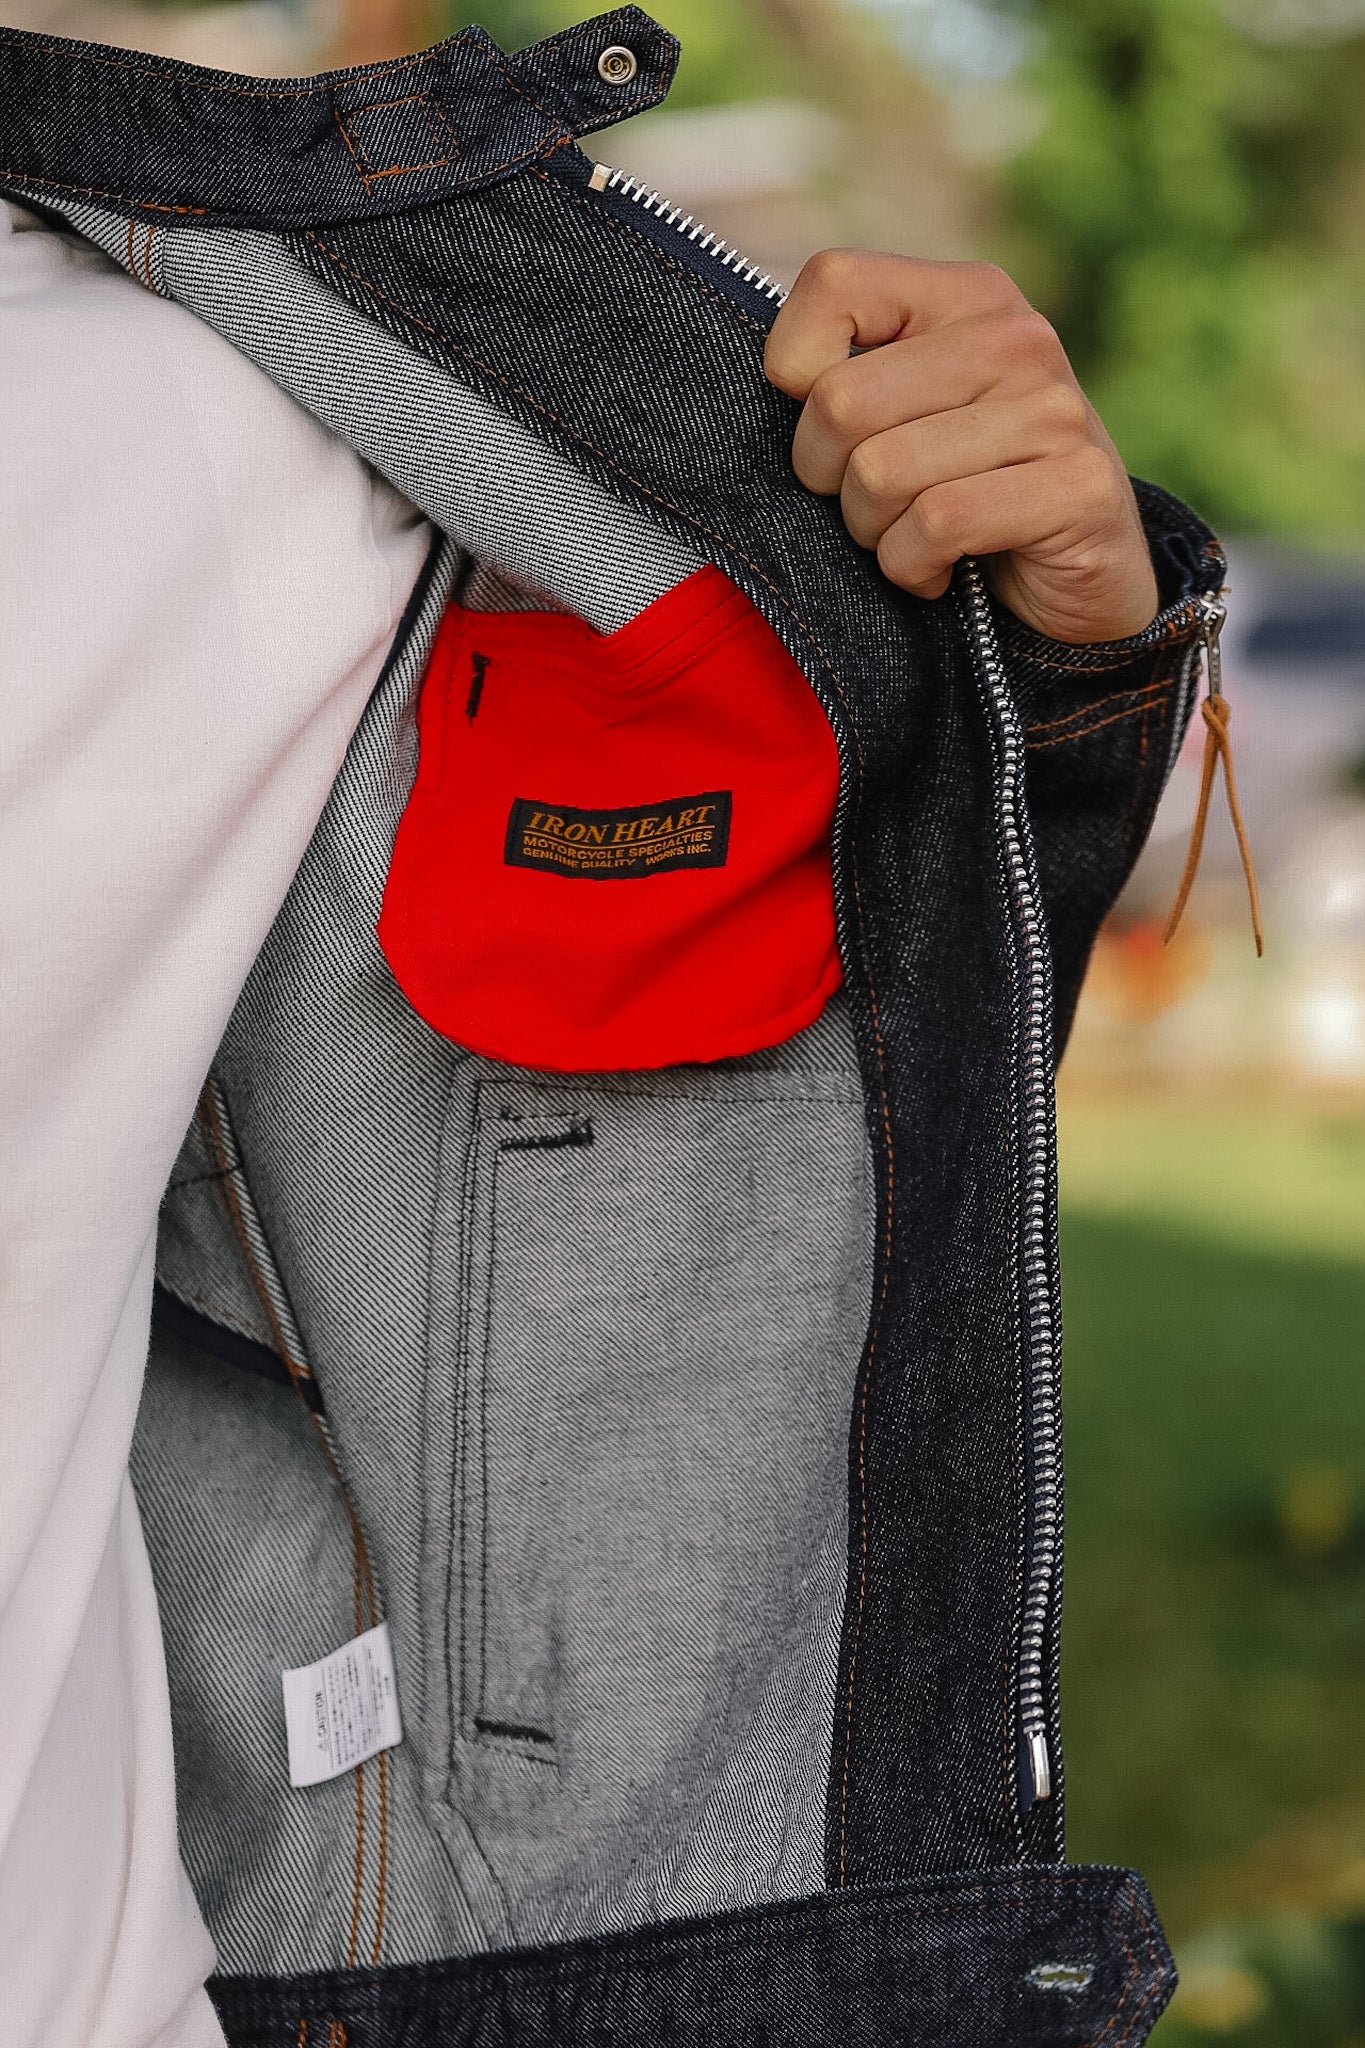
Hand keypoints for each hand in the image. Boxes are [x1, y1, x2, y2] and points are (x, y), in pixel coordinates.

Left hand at [764, 249, 1158, 644]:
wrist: (1084, 581)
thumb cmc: (968, 496)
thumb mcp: (909, 414)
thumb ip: (849, 376)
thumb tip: (771, 374)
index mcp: (967, 296)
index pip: (831, 282)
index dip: (795, 371)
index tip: (833, 428)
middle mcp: (1016, 336)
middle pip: (839, 401)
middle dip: (830, 480)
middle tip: (875, 506)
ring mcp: (1054, 410)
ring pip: (881, 472)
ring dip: (875, 534)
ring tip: (915, 538)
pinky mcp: (1079, 487)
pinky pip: (936, 524)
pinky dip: (914, 568)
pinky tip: (943, 570)